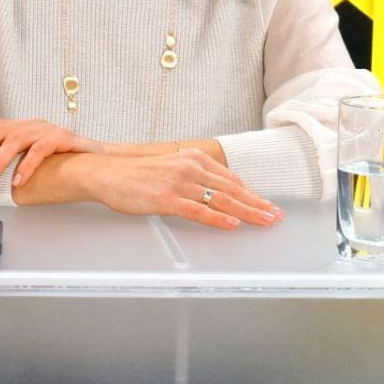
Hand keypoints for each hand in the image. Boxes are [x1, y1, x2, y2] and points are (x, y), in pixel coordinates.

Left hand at [0, 117, 103, 187]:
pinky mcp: (62, 138)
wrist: (98, 163)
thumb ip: (11, 165)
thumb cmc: (62, 165)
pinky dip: (26, 166)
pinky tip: (18, 181)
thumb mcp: (30, 162)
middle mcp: (30, 125)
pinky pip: (40, 151)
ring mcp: (46, 130)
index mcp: (20, 128)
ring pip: (15, 140)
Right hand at [81, 150, 282, 230]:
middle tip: (276, 216)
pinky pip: (199, 210)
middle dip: (257, 203)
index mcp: (193, 158)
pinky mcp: (167, 199)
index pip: (230, 178)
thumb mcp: (170, 167)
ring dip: (247, 212)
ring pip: (222, 200)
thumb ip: (193, 176)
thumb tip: (213, 191)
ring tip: (264, 221)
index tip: (266, 203)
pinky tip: (232, 225)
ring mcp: (180, 183)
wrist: (107, 173)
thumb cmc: (135, 174)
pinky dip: (218, 218)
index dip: (252, 193)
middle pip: (232, 189)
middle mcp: (190, 167)